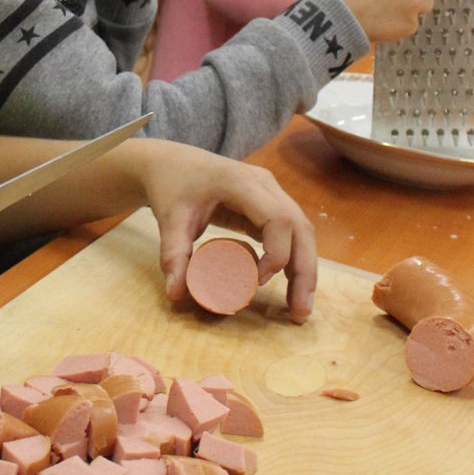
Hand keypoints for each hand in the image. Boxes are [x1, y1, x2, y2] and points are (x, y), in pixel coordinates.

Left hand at [132, 141, 317, 322]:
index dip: (277, 253)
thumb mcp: (169, 220)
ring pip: (301, 230)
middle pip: (299, 226)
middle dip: (304, 270)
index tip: (256, 281)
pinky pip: (290, 232)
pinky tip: (292, 288)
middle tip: (300, 311)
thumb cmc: (171, 186)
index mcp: (241, 182)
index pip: (278, 218)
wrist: (170, 162)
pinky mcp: (268, 204)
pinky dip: (294, 259)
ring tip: (300, 308)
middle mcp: (264, 184)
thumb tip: (176, 294)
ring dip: (304, 268)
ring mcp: (270, 192)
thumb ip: (173, 254)